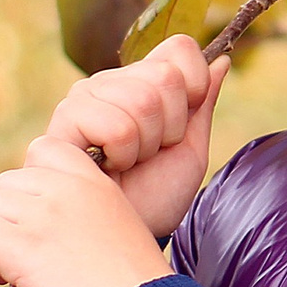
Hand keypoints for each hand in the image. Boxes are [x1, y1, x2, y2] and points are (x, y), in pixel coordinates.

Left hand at [0, 136, 171, 286]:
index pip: (42, 149)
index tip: (40, 217)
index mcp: (93, 181)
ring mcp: (42, 215)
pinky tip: (0, 277)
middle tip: (25, 253)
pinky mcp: (21, 246)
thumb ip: (81, 211)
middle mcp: (65, 189)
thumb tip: (35, 224)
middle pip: (5, 183)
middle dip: (7, 217)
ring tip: (12, 270)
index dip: (30, 183)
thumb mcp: (118, 226)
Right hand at [44, 35, 230, 241]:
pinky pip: (116, 124)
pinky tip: (107, 168)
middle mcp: (110, 82)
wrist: (126, 236)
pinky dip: (123, 154)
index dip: (194, 89)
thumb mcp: (190, 149)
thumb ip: (202, 103)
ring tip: (128, 162)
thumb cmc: (156, 196)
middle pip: (166, 76)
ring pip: (143, 99)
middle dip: (170, 127)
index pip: (180, 50)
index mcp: (141, 81)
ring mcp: (84, 98)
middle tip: (150, 153)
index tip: (180, 126)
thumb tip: (222, 59)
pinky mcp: (64, 121)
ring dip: (146, 144)